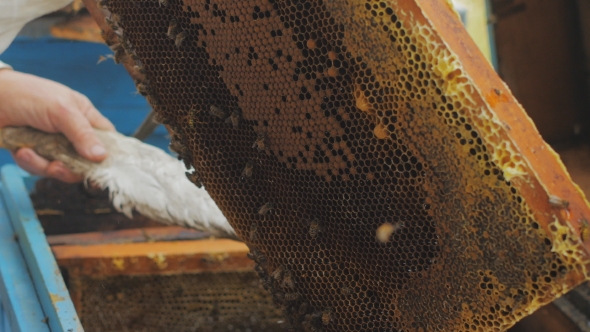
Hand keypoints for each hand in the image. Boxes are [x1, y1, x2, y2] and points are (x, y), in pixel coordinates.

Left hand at [0, 70, 114, 182]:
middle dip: (71, 168)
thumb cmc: (27, 95)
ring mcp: (53, 144)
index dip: (109, 155)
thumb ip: (82, 133)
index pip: (107, 139)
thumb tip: (102, 156)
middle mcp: (71, 133)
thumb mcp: (61, 110)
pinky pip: (40, 169)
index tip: (106, 171)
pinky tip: (21, 150)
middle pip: (85, 161)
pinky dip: (30, 163)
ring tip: (29, 153)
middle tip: (58, 167)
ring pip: (62, 168)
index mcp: (84, 116)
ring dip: (44, 166)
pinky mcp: (35, 153)